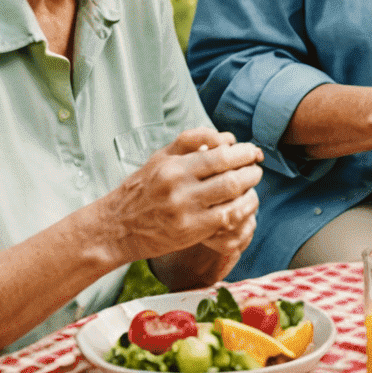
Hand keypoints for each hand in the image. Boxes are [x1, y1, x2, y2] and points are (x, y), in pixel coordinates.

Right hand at [100, 130, 262, 265]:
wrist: (115, 228)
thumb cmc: (142, 188)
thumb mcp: (161, 157)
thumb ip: (192, 141)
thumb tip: (227, 139)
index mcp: (174, 165)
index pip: (221, 154)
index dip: (243, 152)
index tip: (251, 152)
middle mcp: (180, 187)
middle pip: (231, 176)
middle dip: (252, 171)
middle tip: (256, 169)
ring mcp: (185, 212)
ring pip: (232, 198)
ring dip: (250, 191)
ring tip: (252, 187)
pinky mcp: (189, 233)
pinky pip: (226, 220)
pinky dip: (241, 211)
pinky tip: (244, 206)